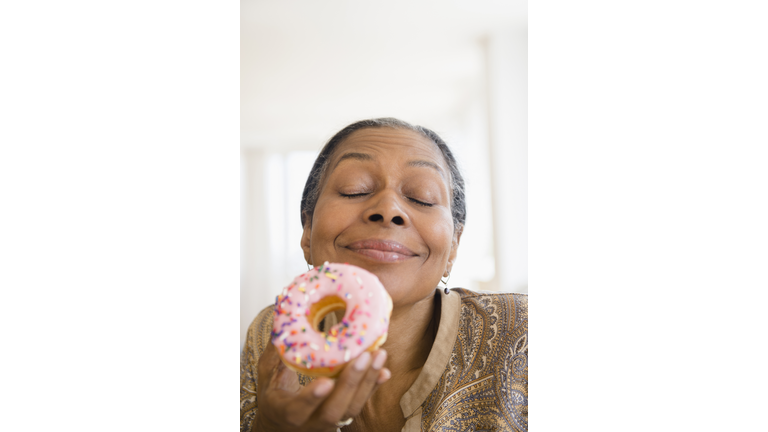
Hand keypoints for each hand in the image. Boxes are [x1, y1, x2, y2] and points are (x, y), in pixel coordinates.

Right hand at [255, 341, 390, 431]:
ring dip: (367, 382)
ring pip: (351, 408)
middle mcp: (309, 422)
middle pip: (333, 411)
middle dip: (351, 383)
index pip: (297, 410)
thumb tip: (280, 316)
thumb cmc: (273, 394)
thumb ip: (274, 353)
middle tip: (365, 356)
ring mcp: (328, 422)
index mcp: (285, 412)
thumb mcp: (267, 375)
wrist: (282, 422)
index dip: (312, 398)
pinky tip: (384, 371)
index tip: (325, 382)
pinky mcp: (343, 416)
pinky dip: (373, 386)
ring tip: (379, 355)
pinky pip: (360, 403)